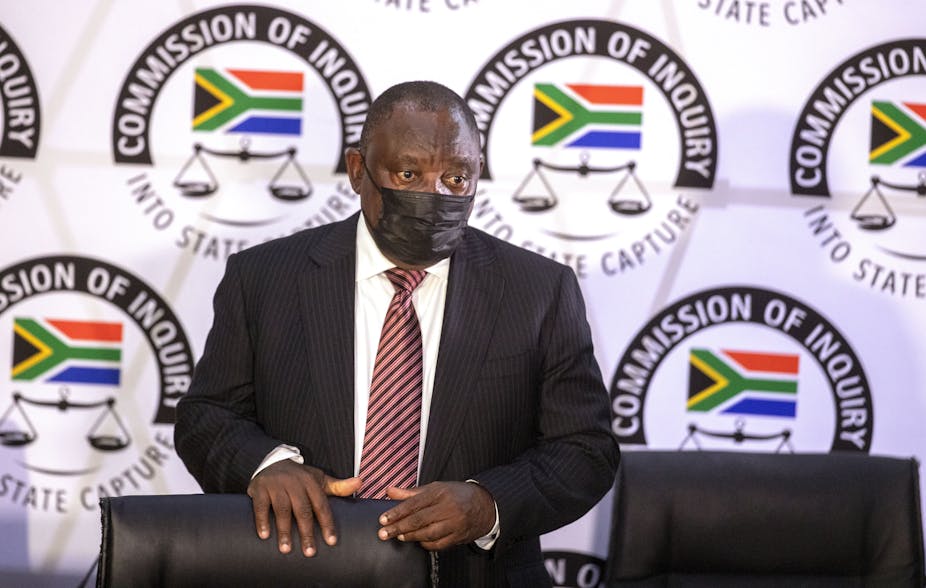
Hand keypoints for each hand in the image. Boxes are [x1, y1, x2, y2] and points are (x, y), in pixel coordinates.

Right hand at [246, 459, 360, 556]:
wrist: (272, 460)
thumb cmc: (299, 476)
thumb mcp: (319, 479)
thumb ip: (339, 486)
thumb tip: (360, 482)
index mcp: (311, 482)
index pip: (321, 505)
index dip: (327, 524)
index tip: (331, 541)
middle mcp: (295, 483)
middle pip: (302, 510)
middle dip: (307, 532)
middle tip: (310, 552)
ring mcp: (277, 485)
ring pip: (282, 509)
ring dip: (284, 530)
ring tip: (287, 549)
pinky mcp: (261, 488)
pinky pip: (261, 506)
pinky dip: (262, 520)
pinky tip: (265, 535)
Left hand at [377, 481, 494, 550]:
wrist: (484, 504)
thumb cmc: (456, 494)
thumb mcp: (435, 488)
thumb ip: (410, 492)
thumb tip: (389, 491)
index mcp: (440, 493)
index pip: (414, 504)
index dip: (397, 512)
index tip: (383, 519)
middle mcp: (447, 507)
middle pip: (419, 520)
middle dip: (399, 527)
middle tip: (384, 533)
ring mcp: (454, 523)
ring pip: (428, 533)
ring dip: (411, 536)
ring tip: (399, 537)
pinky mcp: (459, 536)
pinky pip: (439, 544)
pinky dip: (426, 544)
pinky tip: (418, 541)